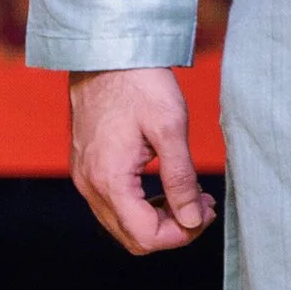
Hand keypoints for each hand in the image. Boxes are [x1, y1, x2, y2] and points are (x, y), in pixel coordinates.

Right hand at [68, 67, 213, 254]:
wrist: (106, 51)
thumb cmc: (139, 82)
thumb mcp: (171, 128)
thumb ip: (181, 180)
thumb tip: (193, 220)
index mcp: (109, 179)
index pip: (145, 236)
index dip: (181, 234)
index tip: (206, 211)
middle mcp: (90, 185)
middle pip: (132, 238)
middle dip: (172, 230)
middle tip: (201, 204)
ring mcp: (84, 177)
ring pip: (122, 224)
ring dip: (158, 219)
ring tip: (190, 195)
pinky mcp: (86, 167)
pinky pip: (113, 205)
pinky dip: (142, 205)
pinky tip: (165, 185)